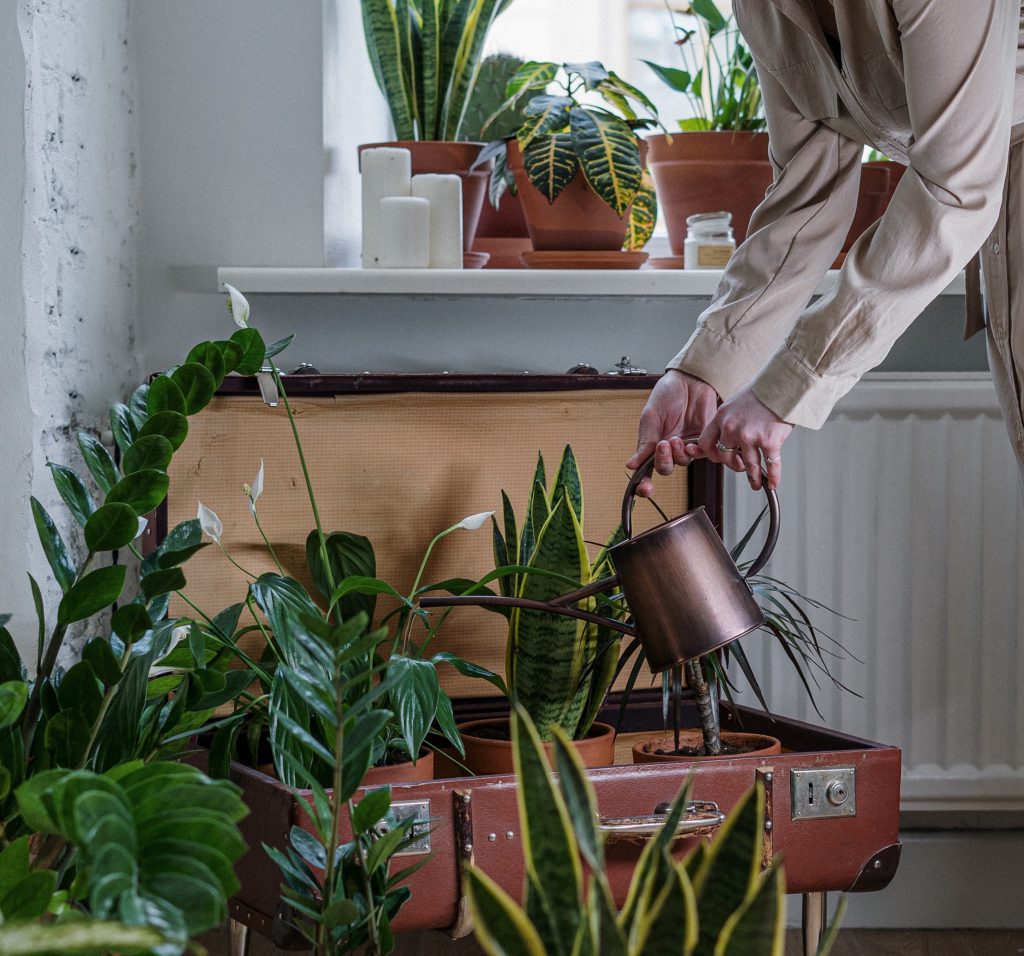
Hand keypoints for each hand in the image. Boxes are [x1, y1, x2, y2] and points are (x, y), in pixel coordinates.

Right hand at [626, 369, 718, 496]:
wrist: (690, 379)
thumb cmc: (667, 394)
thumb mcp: (650, 417)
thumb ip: (644, 441)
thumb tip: (631, 464)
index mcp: (652, 443)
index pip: (647, 469)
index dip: (644, 483)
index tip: (644, 489)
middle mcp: (669, 447)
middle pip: (666, 468)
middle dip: (663, 461)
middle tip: (662, 445)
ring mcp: (687, 445)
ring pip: (683, 462)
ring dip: (678, 454)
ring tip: (675, 439)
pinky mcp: (704, 439)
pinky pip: (700, 454)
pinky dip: (694, 452)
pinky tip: (689, 444)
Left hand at [687, 387, 792, 490]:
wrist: (783, 384)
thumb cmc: (763, 390)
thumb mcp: (736, 401)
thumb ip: (730, 419)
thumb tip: (731, 434)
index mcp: (721, 417)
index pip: (706, 442)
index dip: (711, 454)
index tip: (718, 458)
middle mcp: (732, 428)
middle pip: (725, 457)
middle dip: (733, 465)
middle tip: (741, 468)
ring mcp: (749, 436)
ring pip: (747, 465)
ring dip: (753, 478)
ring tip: (756, 483)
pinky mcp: (768, 441)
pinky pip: (770, 465)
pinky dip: (773, 476)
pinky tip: (773, 482)